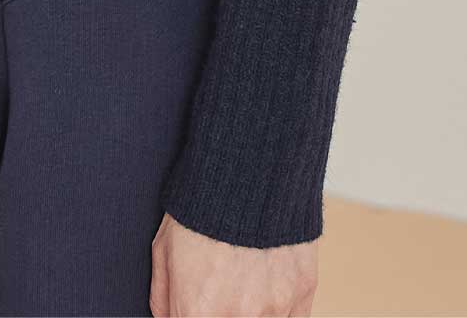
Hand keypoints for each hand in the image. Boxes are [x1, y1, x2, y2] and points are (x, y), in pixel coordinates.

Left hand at [150, 212, 317, 317]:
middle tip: (221, 286)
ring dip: (251, 310)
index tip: (197, 303)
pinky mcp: (302, 293)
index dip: (193, 313)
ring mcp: (274, 308)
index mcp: (198, 311)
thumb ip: (164, 299)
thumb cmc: (200, 204)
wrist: (250, 164)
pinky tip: (266, 283)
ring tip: (243, 278)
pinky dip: (277, 309)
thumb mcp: (164, 248)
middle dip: (220, 310)